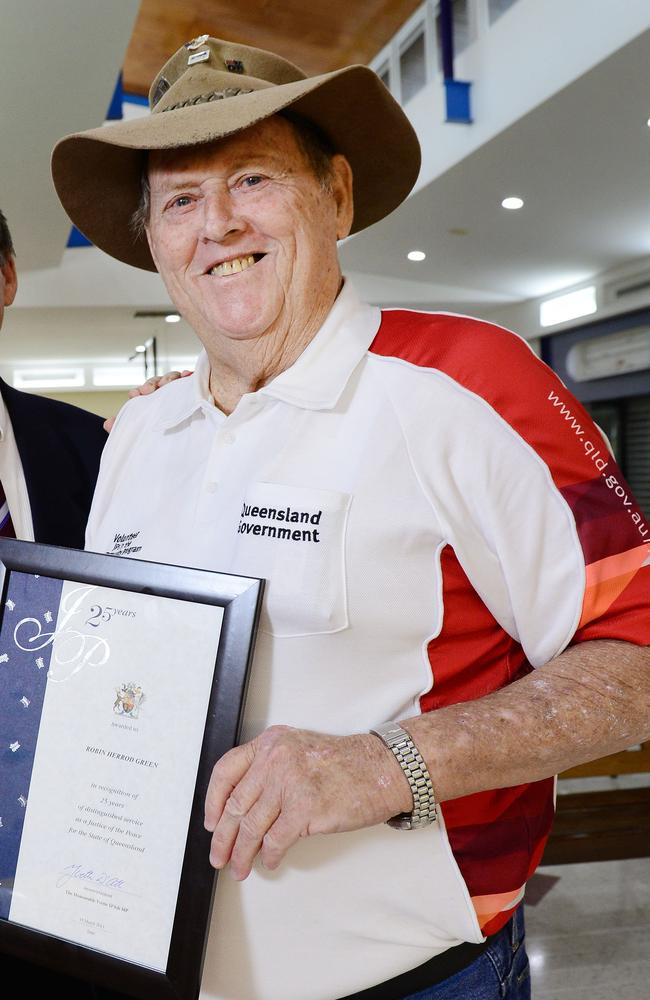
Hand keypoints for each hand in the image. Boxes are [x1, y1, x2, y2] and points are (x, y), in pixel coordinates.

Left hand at [103, 370, 192, 430]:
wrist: (184, 446)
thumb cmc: (162, 433)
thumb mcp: (142, 431)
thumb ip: (125, 426)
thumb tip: (107, 424)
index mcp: (151, 400)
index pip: (144, 391)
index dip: (140, 390)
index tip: (135, 395)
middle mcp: (165, 393)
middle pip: (157, 381)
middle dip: (152, 384)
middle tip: (148, 391)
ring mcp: (179, 391)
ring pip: (172, 378)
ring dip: (168, 378)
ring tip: (166, 385)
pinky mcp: (193, 391)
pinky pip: (190, 379)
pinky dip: (187, 375)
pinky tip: (187, 375)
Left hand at [204, 725, 411, 879]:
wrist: (383, 769)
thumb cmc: (345, 764)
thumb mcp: (299, 751)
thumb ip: (270, 770)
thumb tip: (242, 809)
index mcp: (271, 743)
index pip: (226, 770)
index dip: (213, 801)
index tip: (210, 821)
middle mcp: (276, 759)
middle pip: (236, 804)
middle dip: (223, 837)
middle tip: (218, 855)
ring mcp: (290, 783)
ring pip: (252, 827)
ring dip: (242, 853)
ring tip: (238, 867)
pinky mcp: (305, 808)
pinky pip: (275, 840)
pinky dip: (269, 855)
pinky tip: (268, 861)